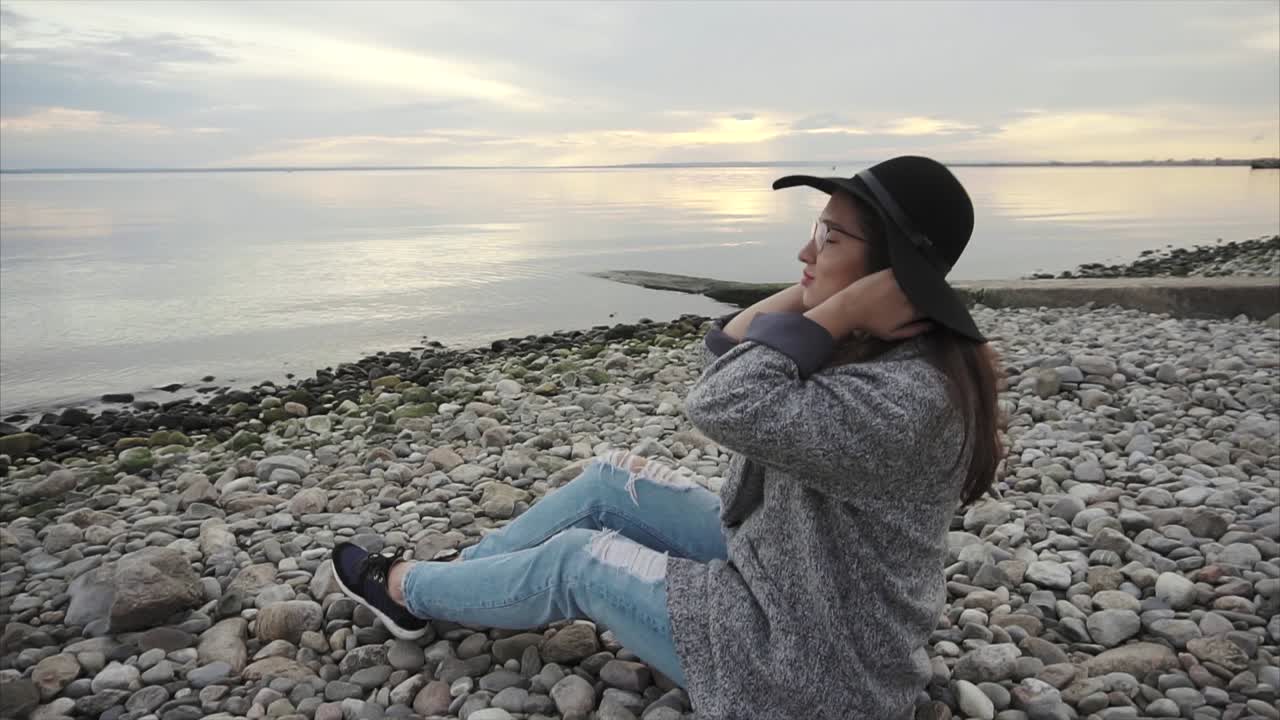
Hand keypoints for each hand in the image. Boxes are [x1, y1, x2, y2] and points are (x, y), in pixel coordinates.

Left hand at [806, 269, 932, 340]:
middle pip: (929, 293)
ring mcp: (902, 282)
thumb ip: (915, 330)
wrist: (850, 307)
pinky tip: (903, 282)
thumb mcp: (892, 334)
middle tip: (919, 300)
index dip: (934, 307)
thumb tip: (932, 326)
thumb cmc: (870, 323)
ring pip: (920, 282)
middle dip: (930, 296)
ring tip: (908, 293)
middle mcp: (910, 295)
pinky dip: (910, 276)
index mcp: (912, 311)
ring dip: (920, 285)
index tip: (931, 308)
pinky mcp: (892, 272)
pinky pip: (908, 273)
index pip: (934, 307)